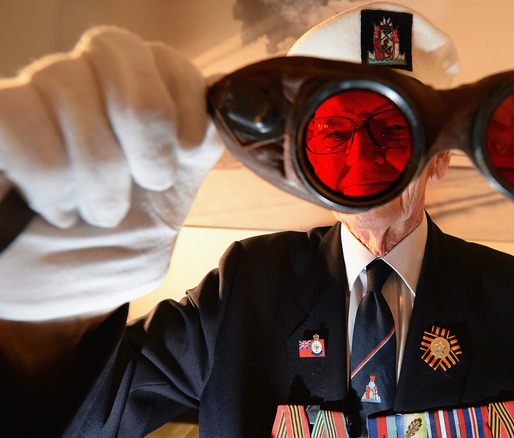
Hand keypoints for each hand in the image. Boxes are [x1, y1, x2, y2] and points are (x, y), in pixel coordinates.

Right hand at [0, 27, 223, 320]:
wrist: (48, 303)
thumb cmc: (107, 257)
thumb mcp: (164, 219)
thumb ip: (190, 166)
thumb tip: (209, 120)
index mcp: (133, 109)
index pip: (163, 57)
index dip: (183, 92)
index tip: (188, 148)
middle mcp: (84, 92)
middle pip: (120, 52)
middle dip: (146, 125)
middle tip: (149, 182)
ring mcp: (35, 104)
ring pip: (70, 80)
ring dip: (99, 163)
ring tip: (98, 212)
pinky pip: (21, 115)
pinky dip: (52, 173)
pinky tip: (58, 207)